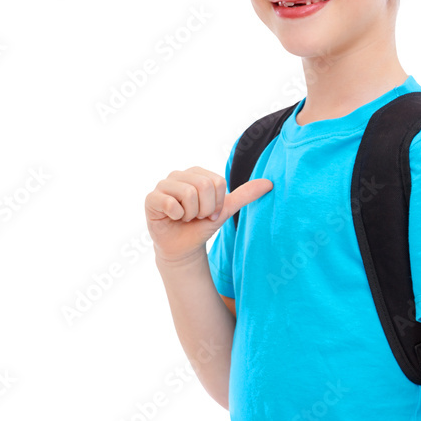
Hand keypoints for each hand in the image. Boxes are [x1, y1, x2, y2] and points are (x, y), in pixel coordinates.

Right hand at [145, 166, 272, 265]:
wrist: (183, 248)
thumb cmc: (202, 226)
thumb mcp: (225, 210)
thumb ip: (245, 195)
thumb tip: (269, 183)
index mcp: (197, 173)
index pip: (216, 182)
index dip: (216, 203)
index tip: (208, 213)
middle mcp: (178, 175)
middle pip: (203, 185)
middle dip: (204, 209)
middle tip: (196, 217)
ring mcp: (163, 185)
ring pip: (188, 194)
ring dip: (190, 214)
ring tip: (184, 218)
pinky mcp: (151, 199)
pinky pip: (169, 202)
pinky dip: (176, 215)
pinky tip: (173, 218)